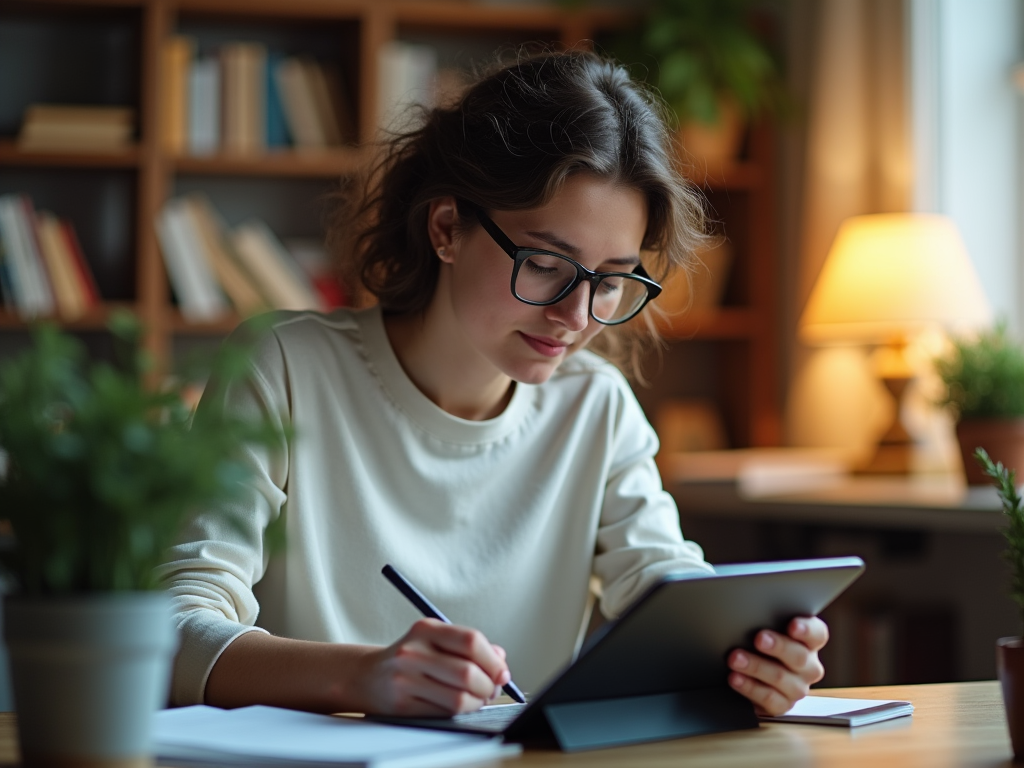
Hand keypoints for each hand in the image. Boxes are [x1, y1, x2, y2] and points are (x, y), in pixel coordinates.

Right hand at [354, 618, 510, 715]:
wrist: (367, 676)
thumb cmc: (411, 657)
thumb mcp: (435, 640)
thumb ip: (469, 646)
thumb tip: (500, 660)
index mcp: (426, 629)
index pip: (471, 641)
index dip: (493, 661)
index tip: (502, 673)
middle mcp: (413, 652)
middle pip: (467, 673)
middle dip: (488, 686)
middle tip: (492, 689)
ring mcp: (405, 679)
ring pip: (459, 698)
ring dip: (477, 702)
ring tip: (477, 698)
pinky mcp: (402, 705)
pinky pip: (444, 713)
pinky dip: (460, 712)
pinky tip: (460, 705)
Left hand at [726, 616, 827, 716]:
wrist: (757, 679)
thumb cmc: (764, 647)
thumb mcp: (769, 630)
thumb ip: (768, 621)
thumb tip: (746, 612)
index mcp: (809, 643)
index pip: (817, 634)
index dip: (807, 629)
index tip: (792, 625)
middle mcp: (809, 666)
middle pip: (799, 656)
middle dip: (778, 646)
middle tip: (759, 639)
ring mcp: (798, 687)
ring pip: (780, 677)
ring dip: (756, 667)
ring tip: (735, 659)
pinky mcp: (783, 705)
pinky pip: (768, 698)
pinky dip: (749, 687)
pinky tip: (735, 678)